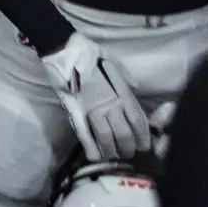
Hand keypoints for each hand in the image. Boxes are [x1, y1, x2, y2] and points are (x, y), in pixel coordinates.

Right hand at [42, 32, 150, 160]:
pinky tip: (95, 158)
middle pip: (124, 133)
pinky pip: (84, 133)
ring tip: (112, 157)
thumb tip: (135, 86)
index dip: (143, 136)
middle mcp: (109, 103)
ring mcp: (91, 108)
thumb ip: (125, 77)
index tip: (145, 146)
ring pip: (105, 137)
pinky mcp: (74, 110)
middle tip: (127, 154)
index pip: (137, 120)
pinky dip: (90, 147)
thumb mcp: (113, 62)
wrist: (62, 49)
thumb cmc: (88, 53)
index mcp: (121, 92)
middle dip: (127, 147)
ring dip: (111, 150)